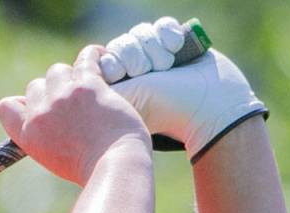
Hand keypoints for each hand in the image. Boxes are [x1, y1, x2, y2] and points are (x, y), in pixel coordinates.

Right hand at [0, 45, 150, 186]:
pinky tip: (102, 55)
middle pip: (36, 86)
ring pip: (57, 70)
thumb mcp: (53, 160)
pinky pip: (86, 58)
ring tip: (86, 83)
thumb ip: (44, 137)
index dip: (23, 103)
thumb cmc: (91, 170)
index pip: (6, 106)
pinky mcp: (88, 86)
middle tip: (73, 102)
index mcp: (27, 134)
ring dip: (70, 75)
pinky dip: (94, 55)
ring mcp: (63, 97)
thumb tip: (45, 114)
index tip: (39, 106)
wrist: (115, 167)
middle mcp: (40, 113)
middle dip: (51, 91)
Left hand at [100, 18, 268, 161]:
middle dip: (138, 57)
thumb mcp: (125, 99)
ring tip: (168, 67)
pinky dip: (169, 34)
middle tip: (150, 74)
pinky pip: (160, 26)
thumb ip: (99, 86)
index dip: (118, 62)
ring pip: (141, 34)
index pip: (104, 58)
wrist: (208, 107)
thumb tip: (81, 70)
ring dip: (155, 49)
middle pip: (121, 44)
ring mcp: (154, 59)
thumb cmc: (164, 110)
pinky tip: (177, 48)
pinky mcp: (173, 46)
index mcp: (118, 88)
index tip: (130, 77)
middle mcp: (133, 73)